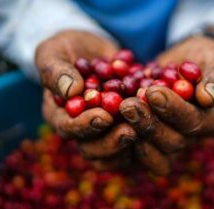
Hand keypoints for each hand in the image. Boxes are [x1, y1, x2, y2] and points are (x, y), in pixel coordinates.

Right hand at [37, 30, 135, 168]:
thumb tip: (70, 90)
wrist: (95, 50)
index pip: (68, 128)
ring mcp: (104, 132)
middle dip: (111, 141)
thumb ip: (56, 71)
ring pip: (115, 153)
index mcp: (59, 115)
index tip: (104, 117)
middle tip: (130, 131)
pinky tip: (159, 123)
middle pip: (92, 149)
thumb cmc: (68, 49)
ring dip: (131, 143)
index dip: (85, 126)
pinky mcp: (124, 129)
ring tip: (145, 128)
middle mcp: (81, 129)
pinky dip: (146, 135)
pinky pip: (135, 144)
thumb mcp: (54, 52)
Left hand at [120, 33, 213, 173]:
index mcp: (211, 122)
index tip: (152, 91)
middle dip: (148, 123)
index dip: (172, 109)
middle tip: (127, 105)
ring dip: (134, 132)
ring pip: (153, 153)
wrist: (188, 60)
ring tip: (118, 110)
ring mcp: (169, 140)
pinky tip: (108, 122)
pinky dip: (121, 138)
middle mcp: (191, 137)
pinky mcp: (150, 139)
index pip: (192, 122)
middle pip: (171, 142)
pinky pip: (136, 149)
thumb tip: (209, 97)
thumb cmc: (206, 57)